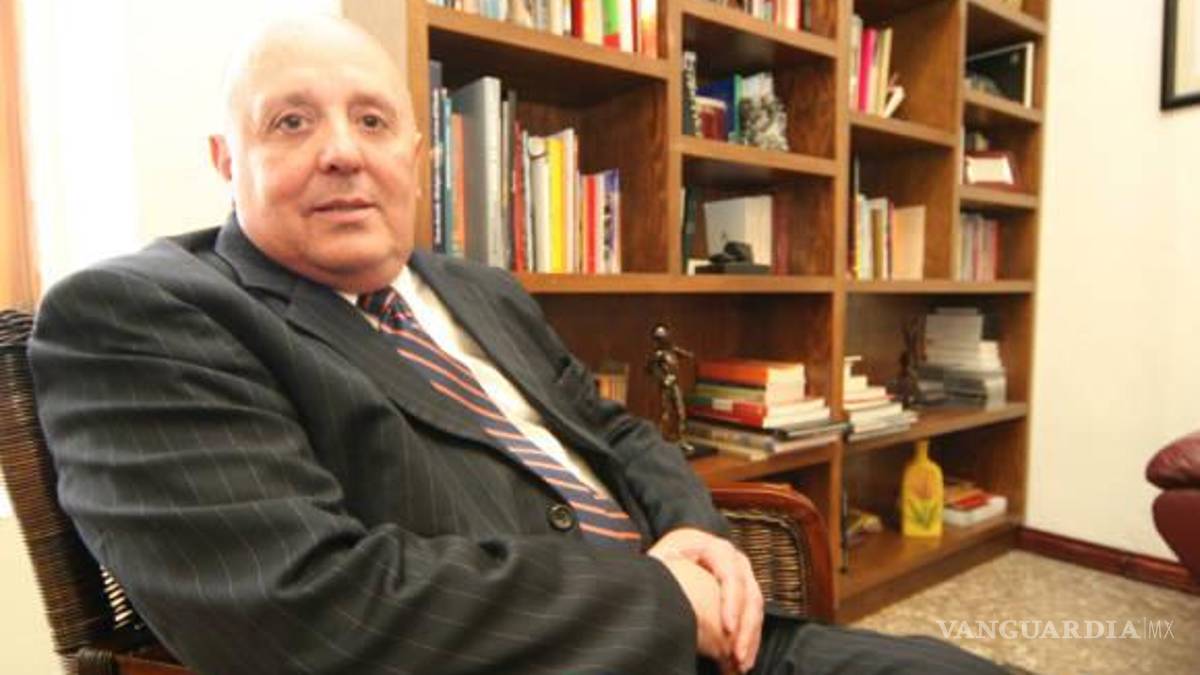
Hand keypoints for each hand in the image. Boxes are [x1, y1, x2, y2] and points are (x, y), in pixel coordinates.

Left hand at [649, 528, 763, 672]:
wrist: (678, 553)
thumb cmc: (667, 558)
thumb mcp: (662, 559)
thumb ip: (665, 570)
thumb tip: (657, 590)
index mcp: (713, 548)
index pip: (730, 575)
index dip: (732, 603)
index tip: (727, 630)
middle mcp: (734, 559)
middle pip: (749, 593)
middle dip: (745, 628)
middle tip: (737, 656)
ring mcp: (743, 575)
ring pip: (755, 608)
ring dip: (750, 638)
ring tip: (742, 663)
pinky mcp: (745, 591)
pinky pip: (753, 616)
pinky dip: (749, 638)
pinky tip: (742, 658)